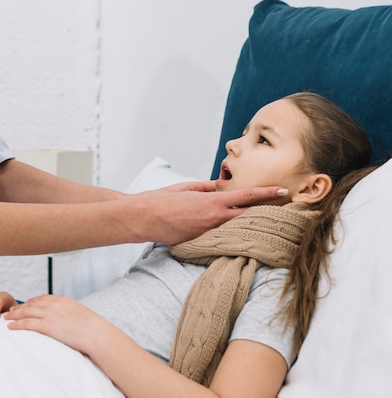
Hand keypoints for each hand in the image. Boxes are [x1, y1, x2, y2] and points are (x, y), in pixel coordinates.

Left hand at [5, 295, 104, 354]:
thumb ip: (71, 314)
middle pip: (32, 303)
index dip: (31, 302)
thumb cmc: (92, 328)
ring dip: (15, 314)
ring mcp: (50, 314)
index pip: (43, 298)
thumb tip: (69, 321)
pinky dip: (17, 324)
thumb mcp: (80, 315)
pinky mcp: (48, 325)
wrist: (95, 333)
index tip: (25, 305)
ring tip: (6, 318)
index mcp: (63, 300)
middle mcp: (54, 304)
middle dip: (20, 307)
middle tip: (11, 310)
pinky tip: (10, 327)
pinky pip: (28, 323)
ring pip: (27, 311)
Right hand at [130, 182, 287, 244]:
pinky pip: (220, 236)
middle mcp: (214, 220)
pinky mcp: (200, 242)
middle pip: (248, 216)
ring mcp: (208, 233)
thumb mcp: (187, 187)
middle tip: (284, 208)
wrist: (144, 218)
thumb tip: (222, 186)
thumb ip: (208, 187)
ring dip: (248, 224)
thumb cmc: (163, 199)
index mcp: (213, 202)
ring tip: (265, 220)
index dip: (267, 194)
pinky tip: (236, 232)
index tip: (283, 190)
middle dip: (266, 211)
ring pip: (236, 228)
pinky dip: (229, 232)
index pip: (247, 197)